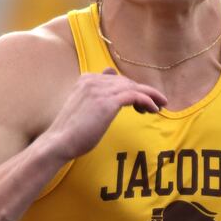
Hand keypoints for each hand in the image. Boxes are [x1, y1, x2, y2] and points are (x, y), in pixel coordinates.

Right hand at [44, 68, 166, 161]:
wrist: (59, 142)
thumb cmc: (72, 132)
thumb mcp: (84, 109)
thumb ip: (96, 97)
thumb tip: (108, 86)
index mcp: (86, 79)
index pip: (116, 79)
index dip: (131, 88)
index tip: (140, 102)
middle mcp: (93, 80)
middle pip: (127, 81)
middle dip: (144, 91)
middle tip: (157, 103)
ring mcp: (100, 89)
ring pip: (133, 86)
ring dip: (150, 95)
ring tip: (161, 105)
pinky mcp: (107, 101)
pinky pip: (135, 95)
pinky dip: (147, 100)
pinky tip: (154, 109)